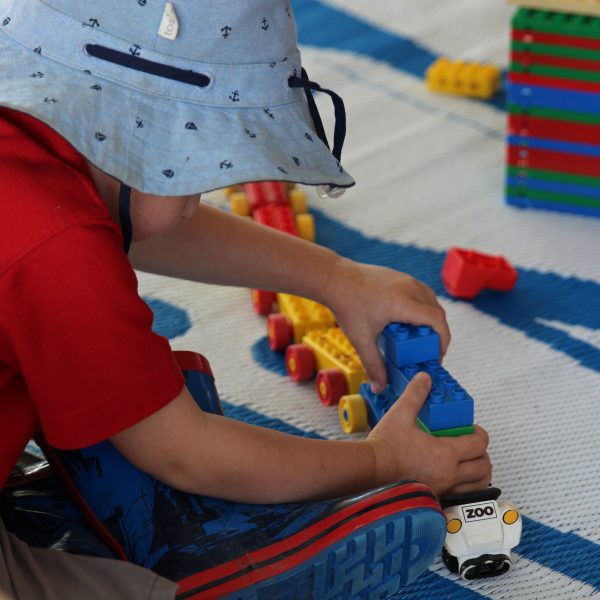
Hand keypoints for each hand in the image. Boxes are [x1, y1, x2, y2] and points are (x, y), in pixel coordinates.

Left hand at [323, 258, 449, 392]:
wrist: (334, 277)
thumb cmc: (347, 304)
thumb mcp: (361, 338)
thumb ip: (373, 364)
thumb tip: (379, 387)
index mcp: (404, 303)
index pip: (437, 320)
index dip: (443, 339)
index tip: (438, 354)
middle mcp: (409, 288)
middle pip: (437, 310)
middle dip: (438, 331)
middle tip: (429, 350)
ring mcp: (405, 279)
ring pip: (430, 299)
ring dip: (431, 317)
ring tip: (420, 335)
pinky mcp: (399, 276)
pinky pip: (419, 291)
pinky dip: (422, 306)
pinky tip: (408, 319)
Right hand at [366, 373, 491, 496]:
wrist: (370, 470)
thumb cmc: (385, 446)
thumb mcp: (400, 414)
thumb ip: (415, 395)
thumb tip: (424, 379)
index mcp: (445, 453)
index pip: (479, 444)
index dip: (480, 434)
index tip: (472, 429)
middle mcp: (449, 473)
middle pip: (483, 467)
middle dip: (482, 455)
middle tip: (471, 446)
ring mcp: (443, 488)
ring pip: (477, 485)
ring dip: (477, 474)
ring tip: (467, 463)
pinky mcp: (434, 497)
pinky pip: (460, 496)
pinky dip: (465, 487)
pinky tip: (452, 478)